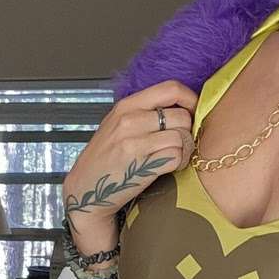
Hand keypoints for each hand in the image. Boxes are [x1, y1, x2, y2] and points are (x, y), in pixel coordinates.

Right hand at [61, 79, 196, 246]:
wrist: (86, 189)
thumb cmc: (105, 158)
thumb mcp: (117, 124)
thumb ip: (144, 112)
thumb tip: (180, 106)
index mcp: (126, 106)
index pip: (171, 88)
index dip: (190, 99)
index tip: (192, 112)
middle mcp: (129, 120)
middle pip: (182, 115)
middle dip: (188, 130)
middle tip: (180, 141)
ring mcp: (134, 143)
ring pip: (183, 136)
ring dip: (185, 149)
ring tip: (174, 155)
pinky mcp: (142, 166)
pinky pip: (177, 156)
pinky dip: (180, 163)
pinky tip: (170, 167)